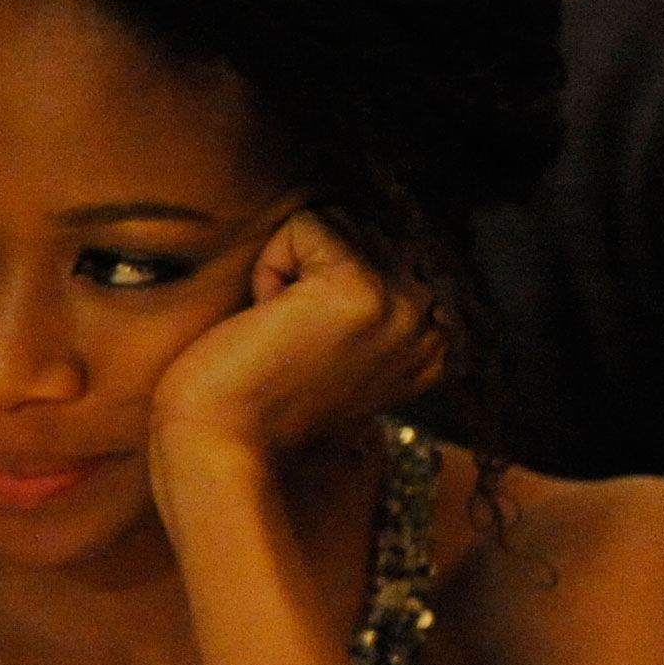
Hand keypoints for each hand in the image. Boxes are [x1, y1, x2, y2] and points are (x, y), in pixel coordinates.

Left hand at [147, 208, 444, 484]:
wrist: (223, 443)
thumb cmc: (263, 397)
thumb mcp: (344, 347)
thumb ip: (376, 298)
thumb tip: (371, 229)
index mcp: (440, 340)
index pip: (395, 245)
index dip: (332, 277)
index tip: (313, 340)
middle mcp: (434, 322)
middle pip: (368, 227)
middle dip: (313, 269)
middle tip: (291, 335)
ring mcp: (403, 304)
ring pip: (338, 221)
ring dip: (292, 267)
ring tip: (282, 327)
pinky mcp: (358, 286)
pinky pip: (304, 223)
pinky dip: (270, 264)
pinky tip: (267, 318)